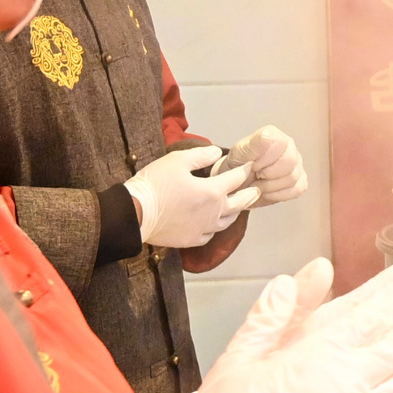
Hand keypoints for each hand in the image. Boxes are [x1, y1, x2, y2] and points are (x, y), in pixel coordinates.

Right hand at [129, 146, 259, 248]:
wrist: (134, 214)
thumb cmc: (155, 184)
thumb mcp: (177, 161)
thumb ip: (200, 156)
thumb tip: (216, 152)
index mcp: (213, 191)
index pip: (236, 179)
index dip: (244, 171)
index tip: (250, 167)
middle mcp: (214, 212)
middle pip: (240, 203)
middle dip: (250, 195)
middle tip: (257, 191)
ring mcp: (204, 228)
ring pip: (227, 221)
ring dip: (235, 212)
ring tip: (238, 207)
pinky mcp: (192, 239)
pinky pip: (210, 234)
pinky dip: (215, 227)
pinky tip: (213, 224)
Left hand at [226, 125, 308, 204]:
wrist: (237, 183)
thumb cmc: (238, 166)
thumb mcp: (239, 153)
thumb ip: (254, 144)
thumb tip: (267, 136)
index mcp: (276, 137)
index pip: (281, 143)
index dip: (266, 158)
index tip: (253, 165)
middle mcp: (290, 149)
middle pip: (290, 161)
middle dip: (268, 174)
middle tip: (255, 175)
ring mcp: (297, 166)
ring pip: (292, 178)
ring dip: (270, 186)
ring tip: (257, 184)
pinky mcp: (300, 182)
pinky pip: (296, 190)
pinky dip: (277, 195)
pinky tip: (266, 192)